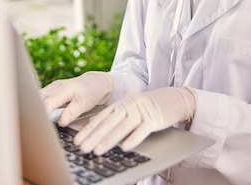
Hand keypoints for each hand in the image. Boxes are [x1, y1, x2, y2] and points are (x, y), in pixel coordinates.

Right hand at [39, 71, 112, 125]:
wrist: (95, 83)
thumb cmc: (91, 93)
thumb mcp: (85, 104)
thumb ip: (72, 113)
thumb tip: (60, 123)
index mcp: (64, 89)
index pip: (47, 103)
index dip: (41, 115)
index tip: (39, 126)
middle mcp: (55, 87)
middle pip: (37, 98)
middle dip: (33, 111)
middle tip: (33, 126)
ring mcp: (52, 87)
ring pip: (37, 97)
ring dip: (34, 108)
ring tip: (34, 122)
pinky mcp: (51, 91)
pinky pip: (40, 98)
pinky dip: (38, 106)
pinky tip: (38, 116)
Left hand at [74, 87, 196, 154]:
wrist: (173, 98)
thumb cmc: (149, 106)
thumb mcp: (129, 107)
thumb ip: (113, 115)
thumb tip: (93, 123)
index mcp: (121, 104)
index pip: (102, 118)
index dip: (89, 130)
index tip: (77, 141)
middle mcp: (129, 106)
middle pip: (109, 123)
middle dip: (94, 136)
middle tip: (83, 148)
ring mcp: (141, 112)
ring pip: (122, 127)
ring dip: (109, 139)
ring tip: (98, 151)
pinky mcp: (154, 119)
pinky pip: (142, 130)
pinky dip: (133, 138)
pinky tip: (125, 147)